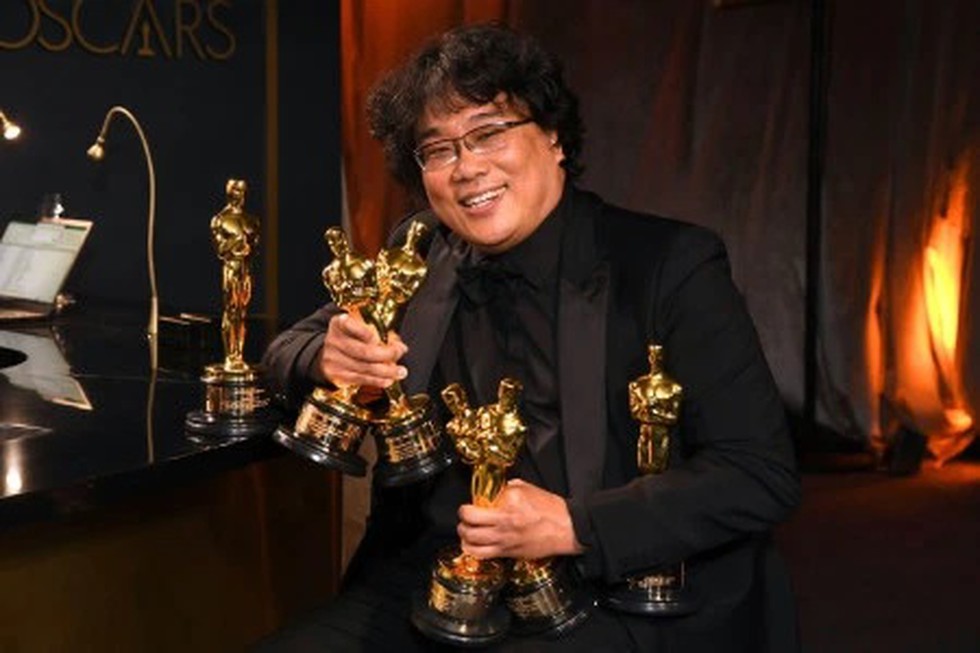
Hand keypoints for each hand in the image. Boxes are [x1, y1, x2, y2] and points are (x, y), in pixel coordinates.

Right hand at [319, 312, 407, 388]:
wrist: (327, 352)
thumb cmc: (349, 337)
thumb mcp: (358, 326)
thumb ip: (377, 332)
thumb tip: (399, 346)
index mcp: (339, 323)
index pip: (352, 326)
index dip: (369, 334)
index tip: (386, 339)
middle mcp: (334, 341)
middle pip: (364, 351)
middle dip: (387, 354)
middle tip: (400, 353)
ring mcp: (333, 359)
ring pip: (365, 368)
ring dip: (387, 371)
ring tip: (400, 372)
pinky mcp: (336, 374)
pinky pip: (361, 379)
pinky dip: (378, 380)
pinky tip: (388, 379)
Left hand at [457, 479, 584, 559]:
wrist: (567, 528)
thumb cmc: (551, 509)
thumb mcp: (528, 489)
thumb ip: (507, 489)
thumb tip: (494, 492)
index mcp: (509, 502)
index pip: (481, 500)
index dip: (474, 501)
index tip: (475, 502)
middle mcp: (504, 522)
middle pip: (469, 521)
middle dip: (462, 518)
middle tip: (465, 515)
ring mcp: (505, 539)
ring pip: (471, 540)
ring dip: (463, 534)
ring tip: (466, 530)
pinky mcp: (508, 553)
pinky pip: (481, 554)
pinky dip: (471, 549)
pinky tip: (472, 544)